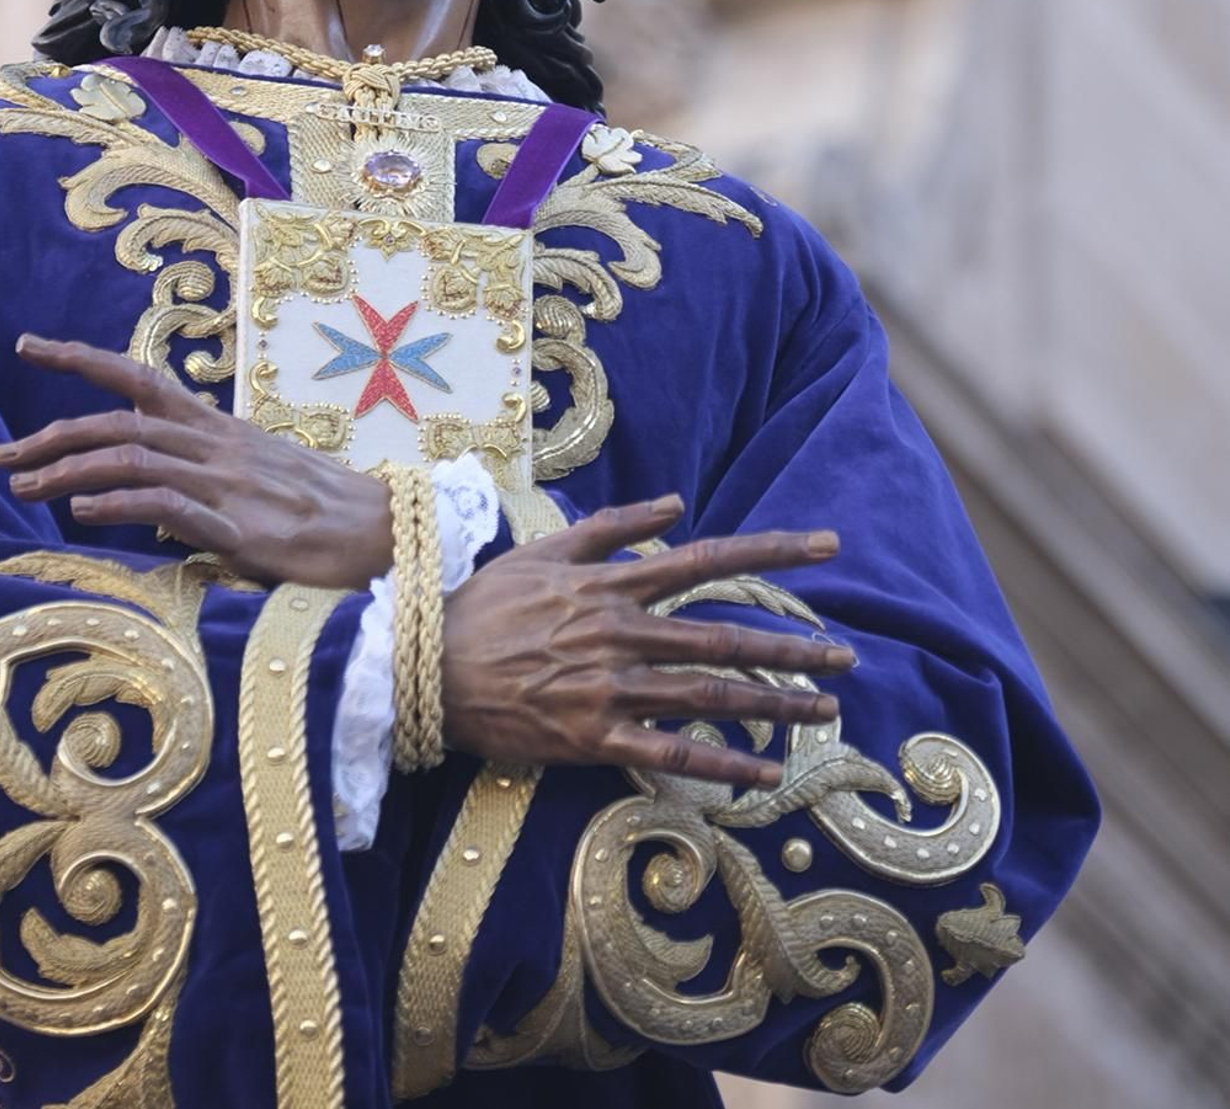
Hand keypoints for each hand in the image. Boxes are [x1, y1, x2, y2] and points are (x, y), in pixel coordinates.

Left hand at [0, 334, 392, 590]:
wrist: (386, 532)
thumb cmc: (319, 511)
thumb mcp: (253, 480)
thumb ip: (201, 478)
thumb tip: (148, 495)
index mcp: (216, 429)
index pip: (138, 379)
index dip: (81, 359)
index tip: (28, 347)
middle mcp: (214, 443)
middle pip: (119, 419)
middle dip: (53, 432)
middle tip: (2, 456)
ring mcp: (225, 481)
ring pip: (132, 455)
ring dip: (69, 469)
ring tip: (23, 488)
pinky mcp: (237, 524)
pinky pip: (167, 503)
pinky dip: (119, 502)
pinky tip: (82, 512)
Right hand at [441, 497, 853, 788]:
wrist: (428, 666)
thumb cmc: (487, 604)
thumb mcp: (547, 547)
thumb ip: (615, 526)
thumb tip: (676, 504)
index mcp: (613, 585)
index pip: (708, 560)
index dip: (772, 552)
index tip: (827, 547)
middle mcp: (622, 634)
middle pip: (724, 639)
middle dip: (792, 647)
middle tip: (846, 655)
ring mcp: (611, 689)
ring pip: (710, 697)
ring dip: (774, 703)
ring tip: (825, 710)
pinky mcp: (595, 739)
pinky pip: (671, 755)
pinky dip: (723, 766)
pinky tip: (767, 772)